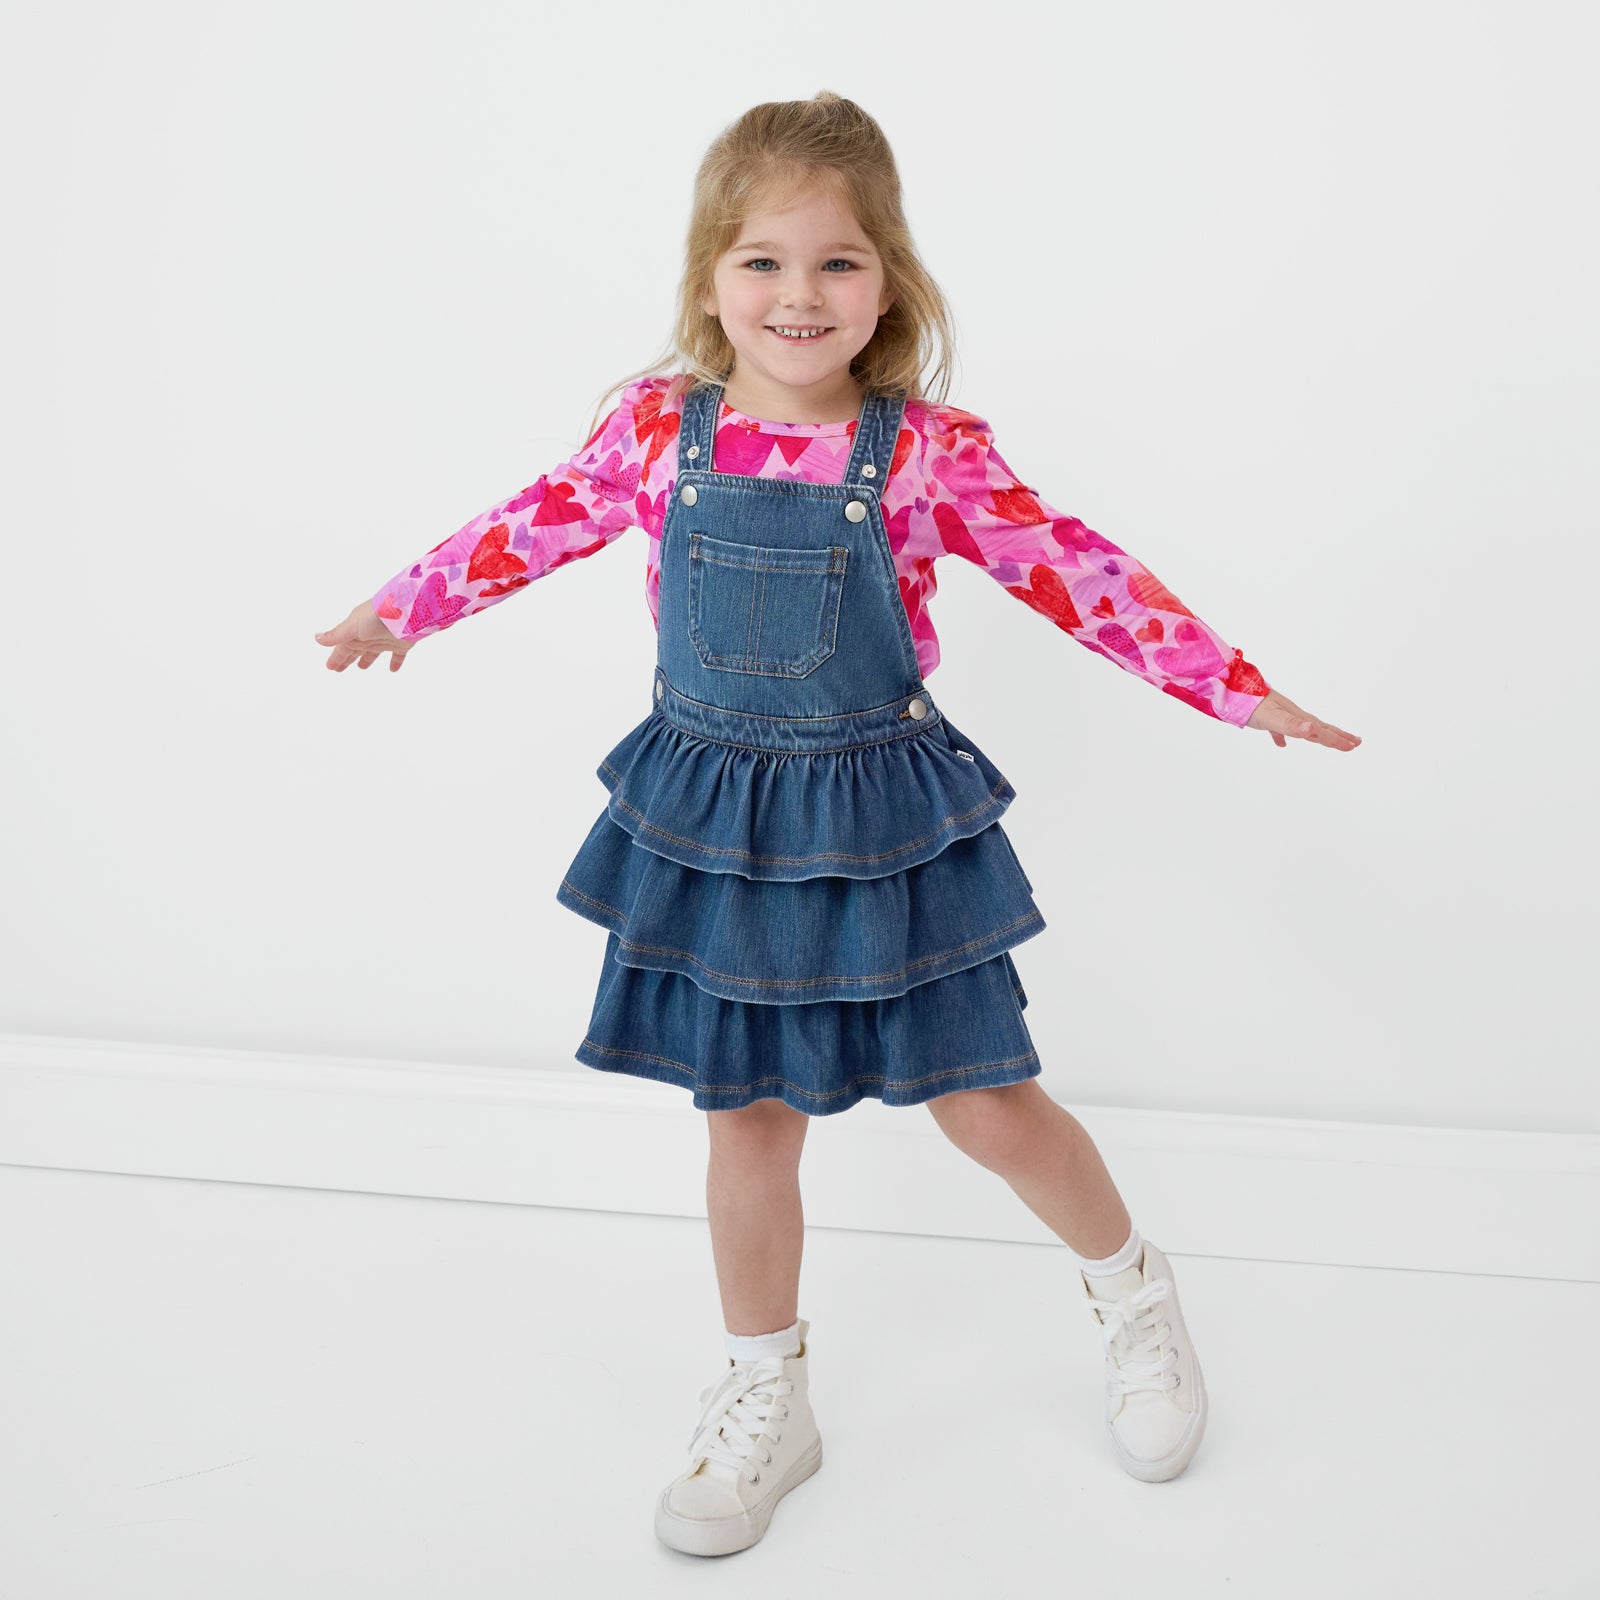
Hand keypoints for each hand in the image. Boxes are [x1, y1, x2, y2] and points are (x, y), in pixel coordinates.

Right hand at [314, 600, 417, 672]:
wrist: (406, 611)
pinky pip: (397, 656)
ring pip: (373, 652)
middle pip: (355, 650)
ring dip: (367, 659)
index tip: (330, 667)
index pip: (342, 648)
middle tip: (339, 669)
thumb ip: (336, 634)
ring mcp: (385, 639)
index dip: (336, 657)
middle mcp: (369, 635)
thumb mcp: (352, 626)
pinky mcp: (401, 644)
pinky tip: (392, 670)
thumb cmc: (375, 616)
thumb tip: (316, 638)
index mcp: (355, 631)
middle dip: (347, 659)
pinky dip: (395, 662)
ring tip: (362, 667)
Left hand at [1245, 688, 1359, 749]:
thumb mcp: (1272, 718)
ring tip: (1328, 740)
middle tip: (1356, 743)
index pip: (1320, 731)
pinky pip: (1280, 729)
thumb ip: (1291, 725)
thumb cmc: (1252, 705)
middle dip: (1337, 736)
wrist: (1232, 690)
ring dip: (1318, 734)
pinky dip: (1283, 737)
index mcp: (1296, 717)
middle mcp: (1292, 714)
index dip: (1336, 740)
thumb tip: (1311, 729)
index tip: (1353, 746)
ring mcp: (1280, 714)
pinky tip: (1282, 744)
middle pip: (1319, 728)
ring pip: (1304, 727)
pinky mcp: (1266, 717)